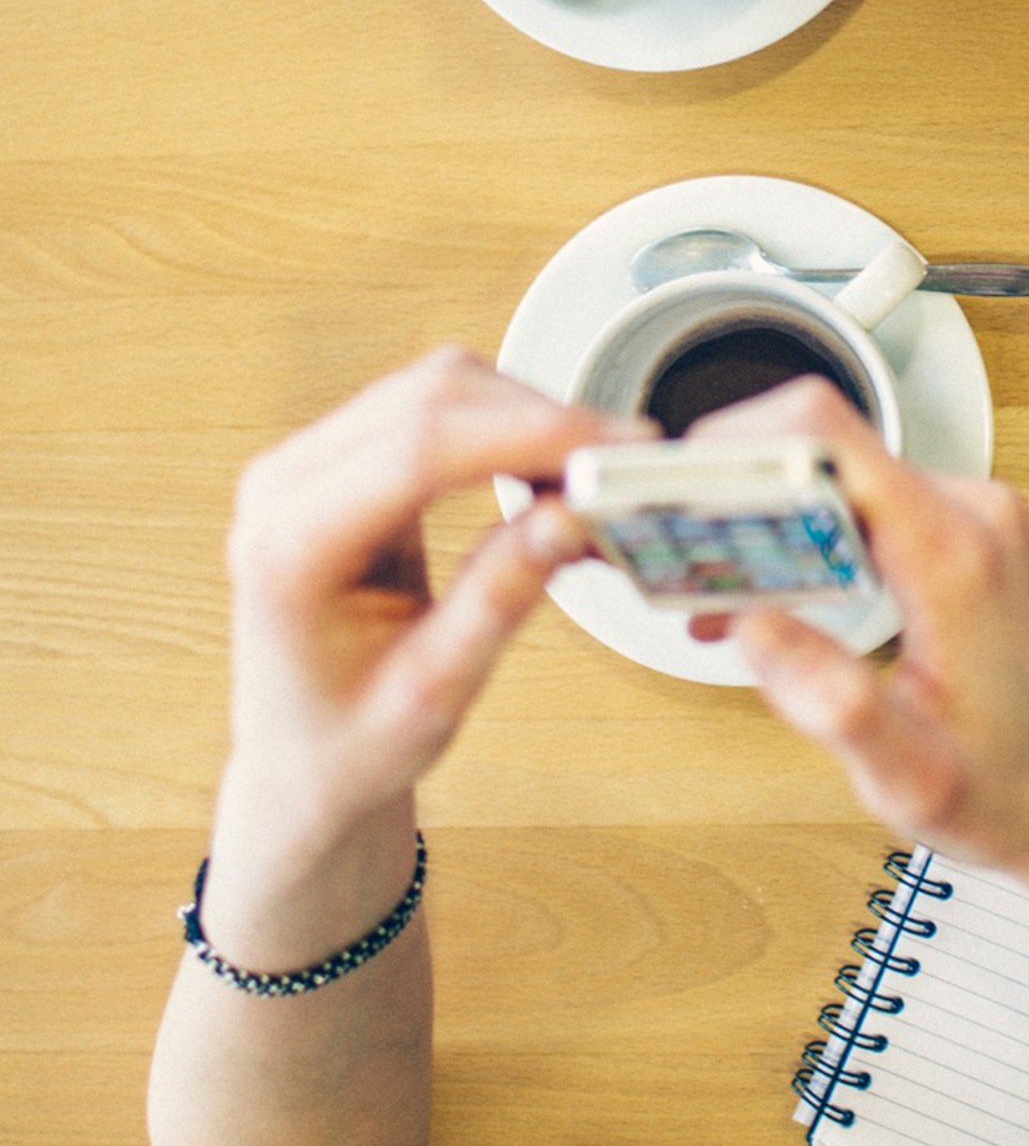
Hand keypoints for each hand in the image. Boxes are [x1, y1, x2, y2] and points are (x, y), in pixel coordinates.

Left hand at [220, 348, 645, 856]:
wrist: (297, 757)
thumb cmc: (347, 744)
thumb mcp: (432, 696)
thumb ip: (497, 602)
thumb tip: (569, 518)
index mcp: (289, 547)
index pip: (418, 450)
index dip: (527, 434)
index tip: (613, 447)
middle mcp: (284, 487)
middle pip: (430, 399)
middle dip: (540, 417)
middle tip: (627, 460)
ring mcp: (306, 464)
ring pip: (436, 388)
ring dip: (526, 416)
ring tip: (593, 477)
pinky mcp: (339, 460)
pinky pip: (429, 409)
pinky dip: (501, 426)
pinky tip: (548, 470)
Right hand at [686, 381, 1028, 882]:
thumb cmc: (1003, 788)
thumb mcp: (909, 777)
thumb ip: (835, 705)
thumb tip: (755, 628)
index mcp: (951, 554)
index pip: (825, 434)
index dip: (736, 445)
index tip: (678, 491)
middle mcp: (966, 513)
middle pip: (816, 444)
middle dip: (730, 488)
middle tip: (678, 554)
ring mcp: (964, 515)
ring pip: (829, 468)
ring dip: (757, 516)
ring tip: (712, 587)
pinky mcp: (954, 529)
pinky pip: (854, 498)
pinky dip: (796, 533)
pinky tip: (763, 594)